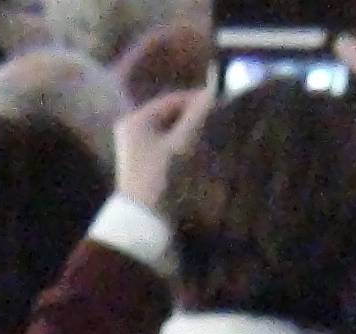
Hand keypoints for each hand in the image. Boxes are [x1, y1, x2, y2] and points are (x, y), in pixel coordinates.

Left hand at [112, 88, 212, 214]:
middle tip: (221, 118)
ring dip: (191, 131)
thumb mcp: (180, 144)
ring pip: (171, 130)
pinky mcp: (144, 163)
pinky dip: (183, 144)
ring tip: (214, 134)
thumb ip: (197, 116)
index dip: (198, 100)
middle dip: (195, 117)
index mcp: (136, 120)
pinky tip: (200, 149)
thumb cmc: (160, 178)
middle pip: (171, 115)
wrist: (143, 221)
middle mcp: (133, 129)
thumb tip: (215, 91)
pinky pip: (168, 144)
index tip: (222, 102)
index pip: (172, 100)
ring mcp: (137, 147)